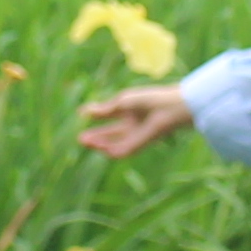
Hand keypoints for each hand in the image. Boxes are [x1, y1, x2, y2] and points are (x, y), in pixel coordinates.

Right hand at [74, 85, 191, 158]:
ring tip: (85, 141)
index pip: (110, 115)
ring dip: (100, 144)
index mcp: (131, 110)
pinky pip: (122, 151)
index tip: (82, 115)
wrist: (170, 108)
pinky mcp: (140, 145)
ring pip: (114, 143)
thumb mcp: (123, 102)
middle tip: (80, 137)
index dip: (96, 115)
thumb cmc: (149, 99)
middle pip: (111, 133)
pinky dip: (110, 150)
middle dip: (96, 136)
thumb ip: (105, 109)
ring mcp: (136, 135)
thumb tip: (84, 111)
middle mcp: (133, 124)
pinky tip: (100, 147)